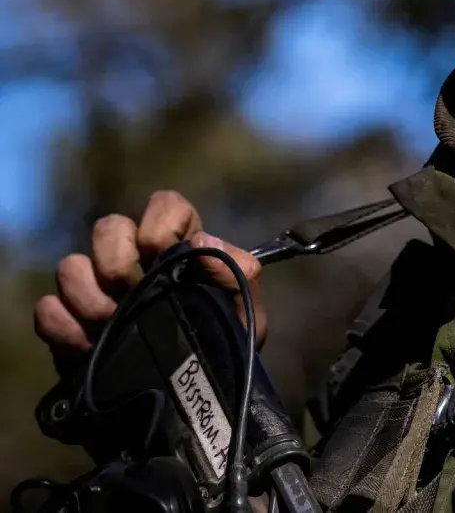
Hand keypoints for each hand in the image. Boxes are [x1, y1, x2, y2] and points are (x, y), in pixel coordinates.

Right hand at [33, 190, 267, 360]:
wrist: (186, 410)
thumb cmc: (221, 354)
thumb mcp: (246, 319)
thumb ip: (240, 275)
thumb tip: (205, 242)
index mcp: (182, 250)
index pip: (165, 205)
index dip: (160, 222)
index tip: (160, 252)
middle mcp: (136, 263)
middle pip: (108, 228)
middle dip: (116, 259)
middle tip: (131, 292)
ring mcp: (99, 294)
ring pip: (70, 266)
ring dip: (87, 295)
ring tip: (110, 325)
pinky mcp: (71, 327)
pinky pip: (47, 309)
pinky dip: (61, 324)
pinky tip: (85, 345)